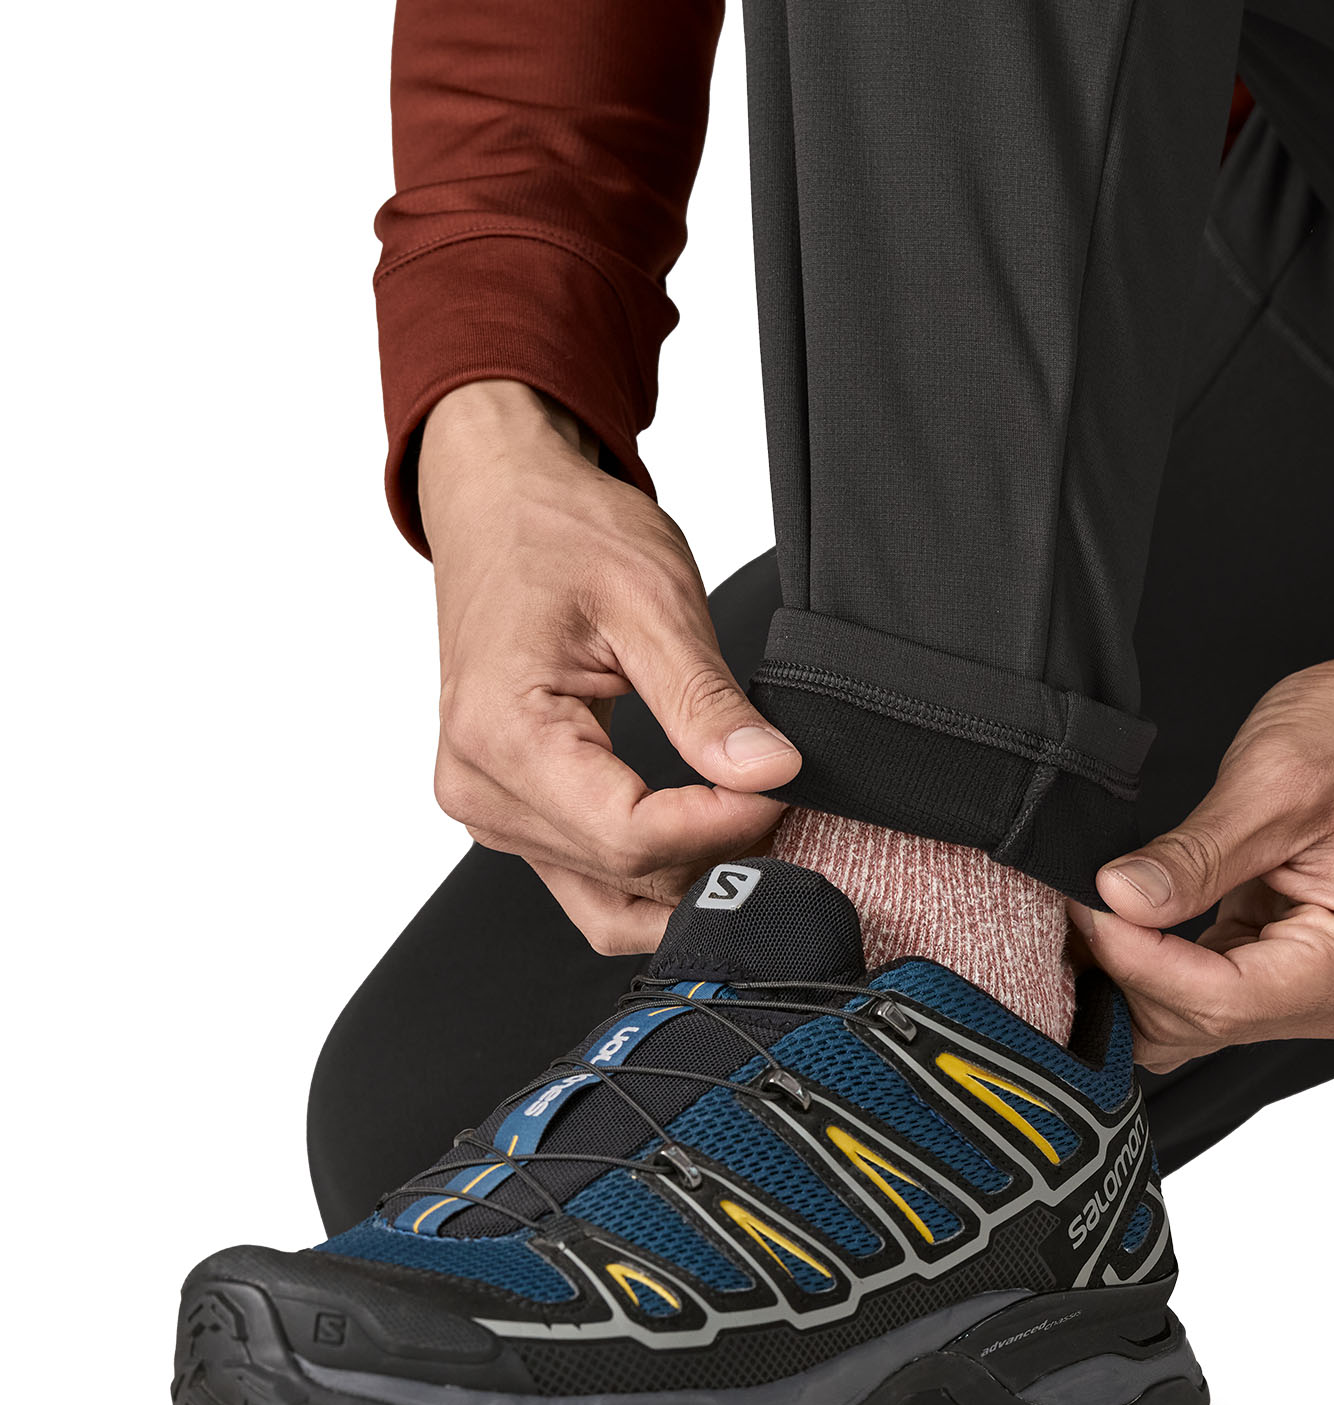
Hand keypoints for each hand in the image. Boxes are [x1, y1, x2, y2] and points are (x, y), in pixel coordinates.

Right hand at [418, 380, 800, 952]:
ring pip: (607, 901)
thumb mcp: (652, 597)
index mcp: (499, 733)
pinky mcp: (511, 811)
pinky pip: (590, 880)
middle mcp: (479, 787)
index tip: (783, 787)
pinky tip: (708, 826)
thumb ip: (706, 700)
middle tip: (783, 796)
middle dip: (715, 853)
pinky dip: (656, 871)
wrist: (500, 504)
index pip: (628, 837)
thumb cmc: (558, 531)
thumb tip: (769, 772)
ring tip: (751, 815)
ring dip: (689, 877)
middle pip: (622, 876)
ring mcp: (489, 807)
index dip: (722, 827)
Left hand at [1070, 641, 1333, 1071]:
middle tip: (1076, 898)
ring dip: (1135, 974)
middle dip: (1127, 970)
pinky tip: (1123, 917)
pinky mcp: (1285, 968)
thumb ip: (1195, 855)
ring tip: (1093, 906)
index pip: (1220, 999)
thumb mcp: (1274, 781)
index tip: (1085, 908)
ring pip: (1193, 1020)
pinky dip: (1156, 964)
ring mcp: (1315, 989)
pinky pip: (1203, 993)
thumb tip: (1119, 899)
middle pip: (1203, 1022)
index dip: (1137, 962)